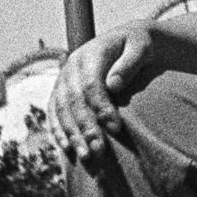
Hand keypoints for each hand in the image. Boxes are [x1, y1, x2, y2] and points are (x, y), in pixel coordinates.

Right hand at [47, 22, 153, 167]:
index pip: (91, 84)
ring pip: (61, 109)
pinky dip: (59, 131)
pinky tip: (68, 148)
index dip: (101, 107)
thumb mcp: (142, 47)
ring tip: (86, 156)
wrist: (128, 40)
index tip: (117, 128)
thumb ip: (129, 63)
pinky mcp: (61, 90)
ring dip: (72, 134)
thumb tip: (112, 85)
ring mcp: (63, 78)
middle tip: (99, 150)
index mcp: (91, 52)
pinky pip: (54, 112)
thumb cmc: (139, 46)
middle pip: (74, 100)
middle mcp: (72, 65)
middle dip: (85, 127)